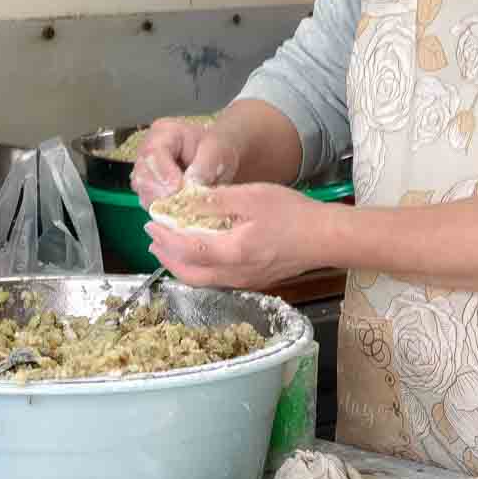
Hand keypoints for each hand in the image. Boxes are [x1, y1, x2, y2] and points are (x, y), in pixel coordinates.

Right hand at [130, 118, 241, 205]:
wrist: (218, 159)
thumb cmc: (217, 148)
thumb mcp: (217, 150)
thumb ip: (205, 165)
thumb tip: (191, 183)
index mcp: (164, 133)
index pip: (153, 152)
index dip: (163, 173)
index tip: (177, 188)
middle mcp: (148, 152)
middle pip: (142, 175)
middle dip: (161, 192)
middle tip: (181, 203)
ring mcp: (146, 172)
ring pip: (143, 192)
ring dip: (161, 204)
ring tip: (182, 209)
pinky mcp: (150, 191)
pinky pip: (150, 204)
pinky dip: (164, 211)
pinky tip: (179, 212)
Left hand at [144, 183, 330, 289]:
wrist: (325, 238)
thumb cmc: (293, 214)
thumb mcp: (252, 196)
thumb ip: (216, 201)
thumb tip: (185, 201)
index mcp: (232, 252)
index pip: (185, 249)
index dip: (164, 236)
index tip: (151, 221)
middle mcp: (235, 274)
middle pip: (189, 274)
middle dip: (166, 256)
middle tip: (153, 238)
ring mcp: (245, 281)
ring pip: (202, 281)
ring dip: (180, 265)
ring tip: (169, 248)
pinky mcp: (254, 281)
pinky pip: (217, 280)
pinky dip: (199, 269)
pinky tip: (201, 254)